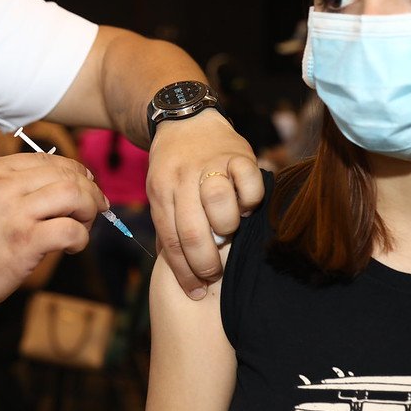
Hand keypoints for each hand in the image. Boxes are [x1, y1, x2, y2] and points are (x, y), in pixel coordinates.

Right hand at [0, 152, 106, 310]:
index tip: (85, 188)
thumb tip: (65, 183)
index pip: (49, 160)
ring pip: (74, 194)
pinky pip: (70, 229)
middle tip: (93, 210)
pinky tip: (71, 247)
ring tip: (82, 226)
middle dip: (89, 191)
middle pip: (67, 173)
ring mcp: (14, 213)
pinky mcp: (24, 241)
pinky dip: (81, 238)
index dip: (75, 172)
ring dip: (89, 210)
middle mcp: (3, 185)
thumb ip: (14, 184)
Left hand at [146, 109, 263, 298]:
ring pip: (219, 204)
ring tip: (228, 231)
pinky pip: (249, 183)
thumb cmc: (174, 167)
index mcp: (161, 190)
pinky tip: (246, 205)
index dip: (184, 271)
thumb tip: (183, 272)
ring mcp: (211, 163)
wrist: (184, 119)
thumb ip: (169, 225)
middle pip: (193, 230)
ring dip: (227, 226)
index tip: (195, 292)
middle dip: (205, 262)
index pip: (170, 239)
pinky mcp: (239, 152)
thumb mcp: (160, 192)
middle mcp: (183, 177)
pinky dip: (250, 199)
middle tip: (214, 275)